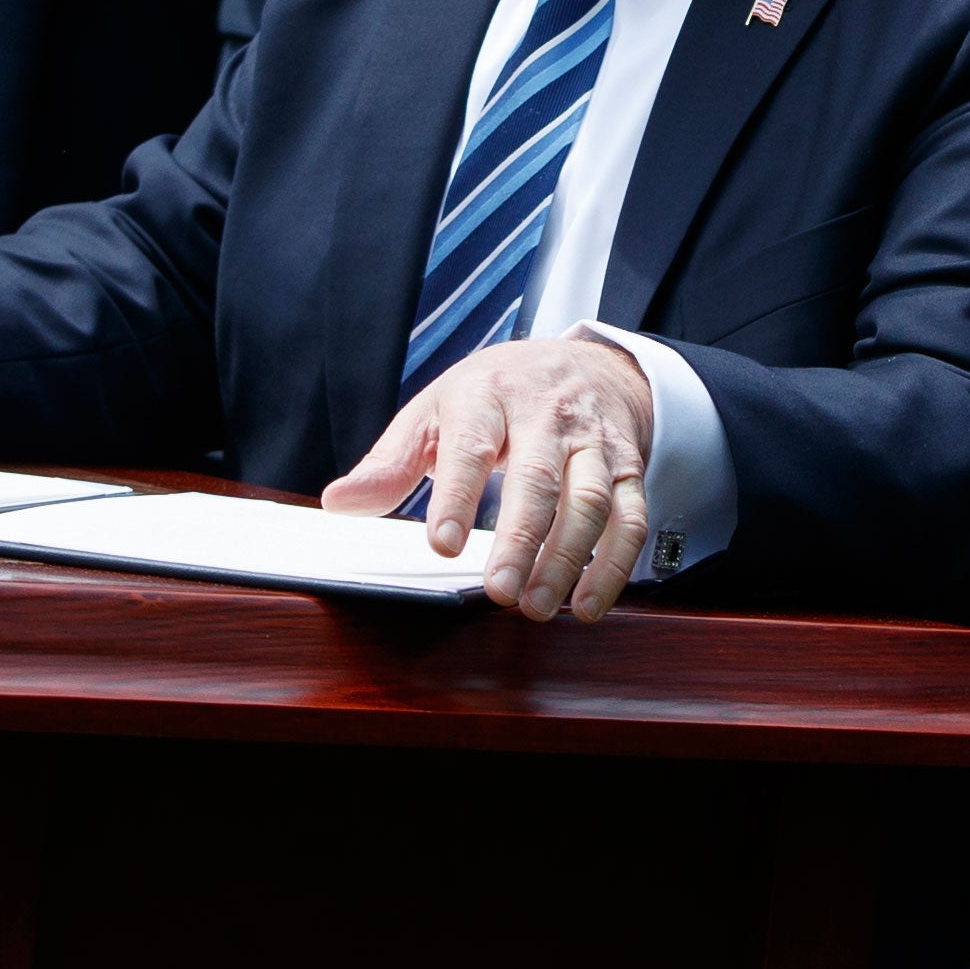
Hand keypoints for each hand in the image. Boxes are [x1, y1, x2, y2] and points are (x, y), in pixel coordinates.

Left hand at [319, 335, 655, 621]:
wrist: (583, 362)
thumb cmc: (496, 395)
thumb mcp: (435, 412)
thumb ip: (390, 462)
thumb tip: (339, 502)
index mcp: (488, 395)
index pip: (471, 445)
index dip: (456, 495)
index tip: (441, 545)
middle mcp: (547, 414)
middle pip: (538, 479)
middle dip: (520, 539)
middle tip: (498, 592)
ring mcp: (593, 441)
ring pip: (590, 500)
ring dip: (568, 558)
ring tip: (537, 606)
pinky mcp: (628, 467)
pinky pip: (630, 517)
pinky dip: (615, 565)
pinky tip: (587, 605)